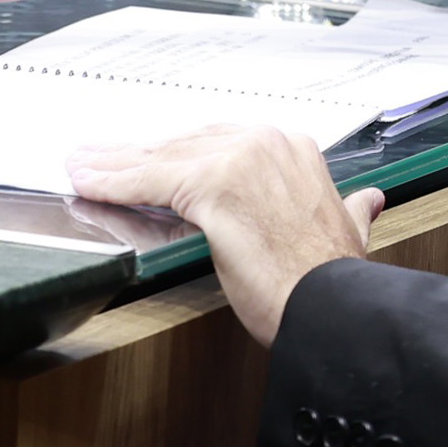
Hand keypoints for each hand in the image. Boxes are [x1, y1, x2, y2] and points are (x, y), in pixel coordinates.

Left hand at [70, 125, 388, 345]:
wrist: (329, 304)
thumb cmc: (329, 279)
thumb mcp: (347, 228)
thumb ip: (350, 209)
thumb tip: (365, 202)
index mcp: (294, 148)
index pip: (217, 142)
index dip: (177, 153)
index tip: (148, 157)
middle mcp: (267, 142)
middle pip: (183, 144)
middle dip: (138, 153)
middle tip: (100, 156)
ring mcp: (239, 158)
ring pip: (160, 159)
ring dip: (113, 165)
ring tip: (82, 167)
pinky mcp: (211, 185)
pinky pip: (148, 182)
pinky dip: (112, 183)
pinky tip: (88, 183)